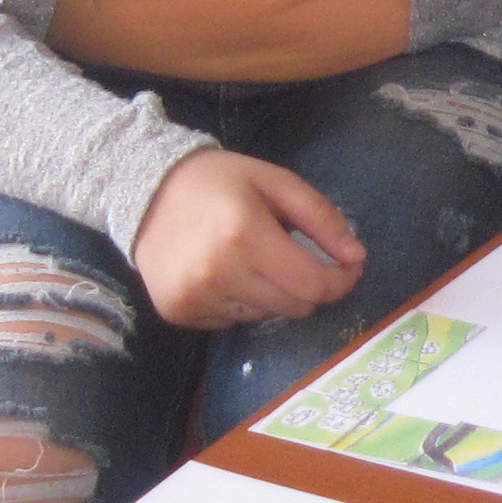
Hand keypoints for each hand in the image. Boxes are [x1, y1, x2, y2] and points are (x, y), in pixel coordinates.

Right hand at [132, 150, 363, 328]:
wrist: (145, 190)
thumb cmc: (218, 182)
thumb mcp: (275, 182)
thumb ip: (320, 217)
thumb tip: (356, 256)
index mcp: (244, 234)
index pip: (314, 284)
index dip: (341, 280)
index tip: (348, 267)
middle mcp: (218, 273)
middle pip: (295, 306)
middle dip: (311, 286)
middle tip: (304, 261)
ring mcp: (195, 297)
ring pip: (267, 316)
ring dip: (275, 294)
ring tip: (257, 261)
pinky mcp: (179, 312)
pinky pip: (233, 320)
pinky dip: (243, 301)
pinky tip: (227, 272)